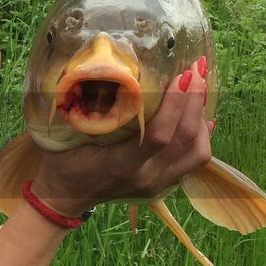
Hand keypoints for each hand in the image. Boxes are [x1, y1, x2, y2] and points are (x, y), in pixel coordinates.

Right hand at [29, 66, 212, 216]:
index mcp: (121, 165)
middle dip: (195, 99)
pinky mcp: (164, 184)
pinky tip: (201, 114)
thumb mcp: (73, 135)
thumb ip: (96, 110)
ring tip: (199, 88)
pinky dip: (202, 134)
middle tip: (198, 69)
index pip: (160, 135)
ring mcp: (158, 183)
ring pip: (198, 151)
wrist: (65, 196)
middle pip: (185, 139)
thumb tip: (119, 72)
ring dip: (201, 116)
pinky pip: (194, 159)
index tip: (182, 74)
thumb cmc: (63, 160)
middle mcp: (146, 176)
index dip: (175, 103)